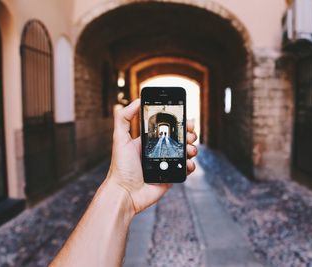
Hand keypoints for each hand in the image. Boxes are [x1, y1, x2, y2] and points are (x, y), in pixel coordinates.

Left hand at [106, 99, 197, 213]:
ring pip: (185, 152)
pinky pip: (185, 169)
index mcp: (149, 141)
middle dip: (188, 134)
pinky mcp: (171, 176)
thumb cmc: (121, 168)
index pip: (167, 127)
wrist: (126, 193)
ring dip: (192, 148)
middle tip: (190, 135)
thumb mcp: (120, 139)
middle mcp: (158, 150)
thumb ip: (124, 118)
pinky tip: (188, 163)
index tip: (185, 118)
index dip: (178, 122)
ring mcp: (166, 163)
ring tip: (189, 149)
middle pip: (179, 138)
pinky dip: (191, 165)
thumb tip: (136, 100)